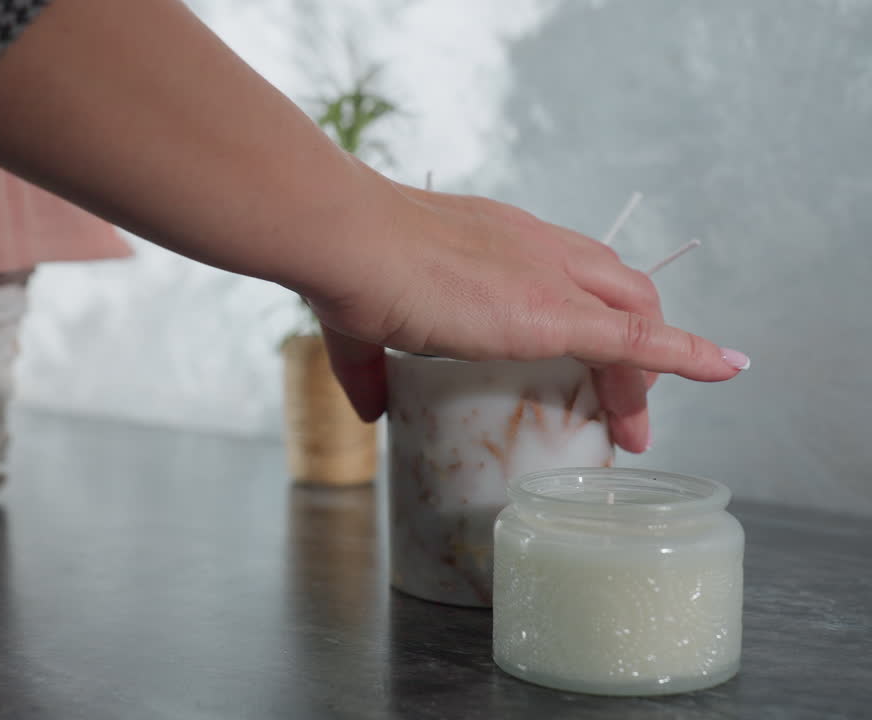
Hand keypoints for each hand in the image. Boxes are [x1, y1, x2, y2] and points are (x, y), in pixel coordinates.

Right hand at [307, 175, 746, 452]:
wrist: (349, 241)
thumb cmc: (348, 268)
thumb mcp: (363, 324)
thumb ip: (368, 369)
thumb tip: (368, 411)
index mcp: (497, 240)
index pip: (569, 273)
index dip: (589, 318)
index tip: (583, 366)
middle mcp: (537, 247)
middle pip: (616, 292)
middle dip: (629, 351)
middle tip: (618, 409)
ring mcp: (550, 276)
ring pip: (633, 318)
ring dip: (646, 373)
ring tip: (636, 429)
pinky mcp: (552, 313)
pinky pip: (638, 341)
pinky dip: (687, 355)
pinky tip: (724, 370)